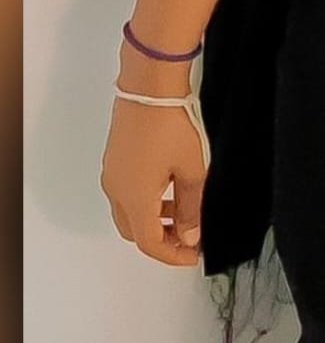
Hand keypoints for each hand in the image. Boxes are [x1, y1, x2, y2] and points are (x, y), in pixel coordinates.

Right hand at [99, 41, 207, 266]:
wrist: (150, 87)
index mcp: (134, 198)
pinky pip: (126, 193)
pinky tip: (169, 190)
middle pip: (134, 231)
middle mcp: (116, 189)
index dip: (172, 255)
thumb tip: (189, 235)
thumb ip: (191, 208)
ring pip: (128, 212)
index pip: (149, 243)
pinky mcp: (115, 159)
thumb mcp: (192, 171)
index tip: (194, 255)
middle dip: (161, 240)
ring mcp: (112, 173)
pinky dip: (146, 202)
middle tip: (188, 238)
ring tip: (183, 214)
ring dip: (153, 220)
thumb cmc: (172, 125)